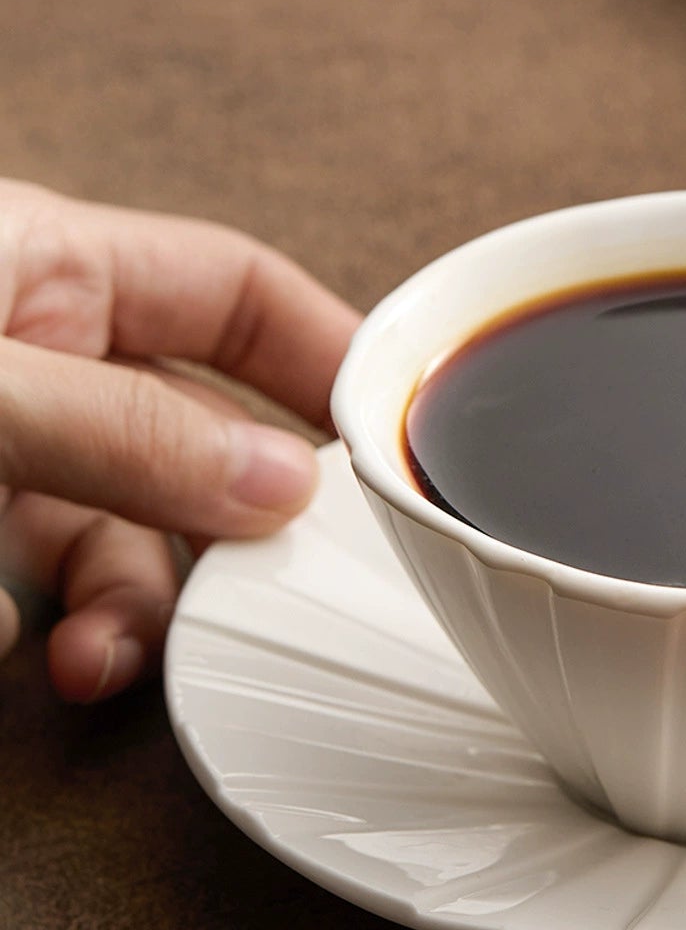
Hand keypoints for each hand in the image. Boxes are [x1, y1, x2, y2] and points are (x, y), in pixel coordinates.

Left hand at [0, 180, 358, 699]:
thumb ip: (126, 433)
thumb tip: (279, 486)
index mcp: (46, 268)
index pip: (235, 295)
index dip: (325, 354)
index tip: (402, 433)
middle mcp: (38, 362)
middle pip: (199, 445)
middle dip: (228, 532)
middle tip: (266, 589)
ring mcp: (4, 454)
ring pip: (125, 538)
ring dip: (130, 613)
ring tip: (98, 660)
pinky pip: (46, 597)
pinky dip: (48, 637)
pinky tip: (18, 644)